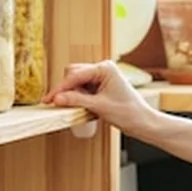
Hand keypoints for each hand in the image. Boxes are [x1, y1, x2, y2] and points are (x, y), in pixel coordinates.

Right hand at [43, 60, 159, 138]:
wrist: (142, 122)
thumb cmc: (128, 112)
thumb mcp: (99, 107)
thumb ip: (76, 101)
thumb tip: (57, 98)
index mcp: (105, 68)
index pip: (75, 76)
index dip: (60, 88)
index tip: (49, 99)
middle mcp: (103, 69)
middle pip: (74, 75)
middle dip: (66, 90)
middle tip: (57, 104)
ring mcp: (102, 78)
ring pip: (77, 83)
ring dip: (73, 95)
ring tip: (75, 108)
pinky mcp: (102, 87)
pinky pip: (83, 89)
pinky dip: (79, 98)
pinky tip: (80, 108)